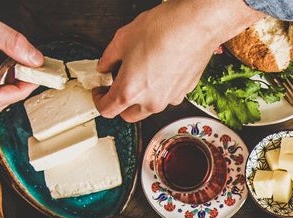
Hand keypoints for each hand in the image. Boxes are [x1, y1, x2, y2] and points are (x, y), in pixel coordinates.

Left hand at [95, 0, 261, 121]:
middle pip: (129, 116)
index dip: (98, 100)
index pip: (107, 110)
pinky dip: (160, 89)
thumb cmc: (162, 31)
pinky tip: (160, 69)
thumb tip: (105, 66)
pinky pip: (167, 97)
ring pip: (149, 107)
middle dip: (121, 104)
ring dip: (142, 98)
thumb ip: (108, 58)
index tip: (100, 91)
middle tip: (118, 85)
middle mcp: (150, 102)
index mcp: (129, 91)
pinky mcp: (185, 92)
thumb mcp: (122, 39)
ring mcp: (169, 99)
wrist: (193, 26)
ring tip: (142, 73)